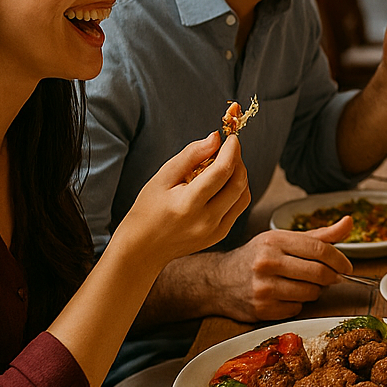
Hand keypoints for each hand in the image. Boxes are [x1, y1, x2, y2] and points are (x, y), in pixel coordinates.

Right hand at [111, 133, 250, 273]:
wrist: (143, 248)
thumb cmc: (148, 210)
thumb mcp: (162, 177)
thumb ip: (191, 155)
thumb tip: (216, 138)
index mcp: (188, 204)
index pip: (222, 172)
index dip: (231, 151)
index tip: (231, 138)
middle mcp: (206, 221)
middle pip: (238, 183)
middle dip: (238, 160)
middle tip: (228, 149)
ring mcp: (216, 231)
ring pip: (243, 196)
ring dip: (240, 176)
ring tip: (224, 166)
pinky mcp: (220, 235)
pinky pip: (238, 208)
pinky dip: (236, 191)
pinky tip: (222, 184)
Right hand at [208, 217, 356, 321]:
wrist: (218, 281)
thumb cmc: (256, 257)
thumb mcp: (283, 239)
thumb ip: (319, 235)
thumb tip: (350, 222)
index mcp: (275, 240)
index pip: (319, 249)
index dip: (339, 259)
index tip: (347, 267)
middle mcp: (268, 262)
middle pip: (318, 273)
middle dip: (332, 277)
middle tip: (333, 278)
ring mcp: (263, 287)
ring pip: (310, 293)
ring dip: (315, 291)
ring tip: (304, 285)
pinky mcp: (261, 309)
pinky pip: (297, 309)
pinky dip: (298, 304)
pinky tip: (287, 296)